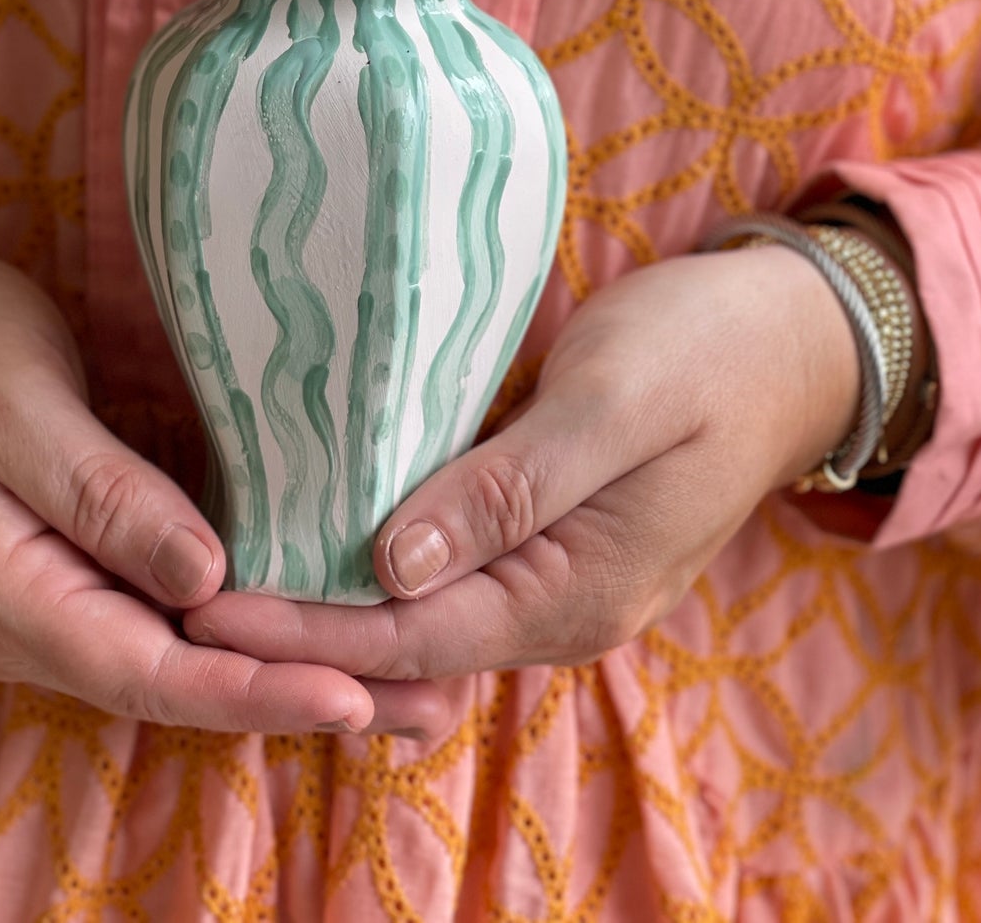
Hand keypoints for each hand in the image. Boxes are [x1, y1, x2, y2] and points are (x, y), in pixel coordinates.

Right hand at [0, 223, 452, 736]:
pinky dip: (253, 622)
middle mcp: (29, 618)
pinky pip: (175, 610)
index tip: (353, 692)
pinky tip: (328, 620)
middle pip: (181, 681)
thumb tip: (205, 577)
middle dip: (302, 697)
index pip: (144, 668)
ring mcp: (52, 595)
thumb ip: (97, 490)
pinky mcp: (78, 560)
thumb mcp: (8, 397)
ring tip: (414, 682)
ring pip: (187, 655)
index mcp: (0, 593)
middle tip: (432, 705)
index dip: (251, 686)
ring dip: (292, 669)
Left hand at [182, 245, 859, 710]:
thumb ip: (509, 487)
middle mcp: (560, 606)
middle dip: (300, 632)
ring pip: (419, 614)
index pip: (412, 635)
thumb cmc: (707, 352)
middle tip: (188, 601)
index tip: (209, 607)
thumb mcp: (612, 404)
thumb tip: (392, 565)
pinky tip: (313, 530)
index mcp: (578, 591)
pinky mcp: (544, 531)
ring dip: (330, 605)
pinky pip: (444, 570)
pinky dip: (374, 566)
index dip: (306, 627)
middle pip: (404, 643)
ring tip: (227, 575)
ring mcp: (554, 574)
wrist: (793, 338)